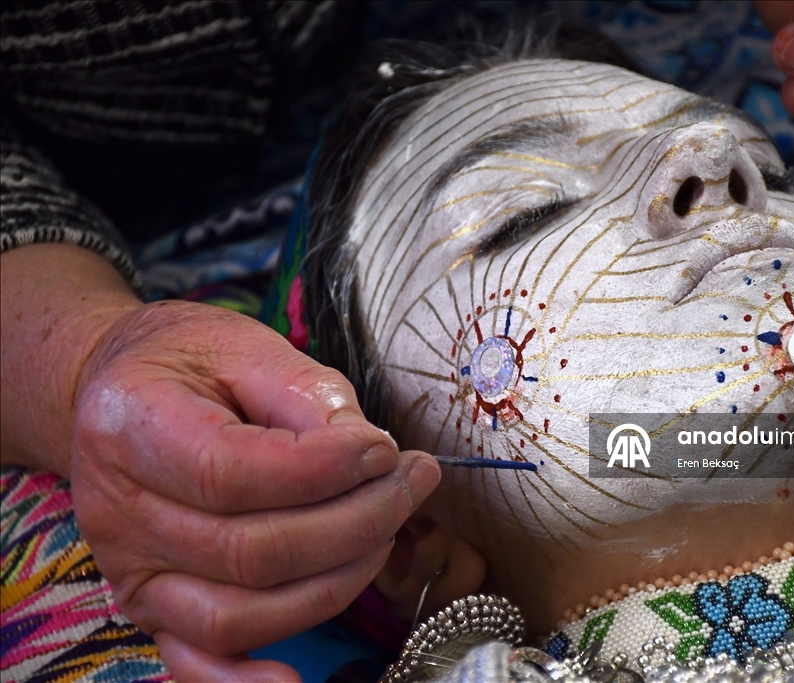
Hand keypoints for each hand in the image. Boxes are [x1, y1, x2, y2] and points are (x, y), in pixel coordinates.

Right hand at [70, 300, 440, 681]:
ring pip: (242, 611)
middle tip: (413, 479)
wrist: (126, 387)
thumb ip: (308, 398)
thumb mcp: (250, 348)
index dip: (325, 471)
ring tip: (389, 527)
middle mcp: (119, 511)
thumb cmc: (193, 362)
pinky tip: (296, 679)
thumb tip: (371, 458)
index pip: (233, 473)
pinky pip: (197, 659)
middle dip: (357, 521)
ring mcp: (131, 569)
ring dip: (338, 579)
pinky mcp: (151, 604)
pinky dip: (247, 681)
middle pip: (251, 551)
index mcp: (131, 426)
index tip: (385, 450)